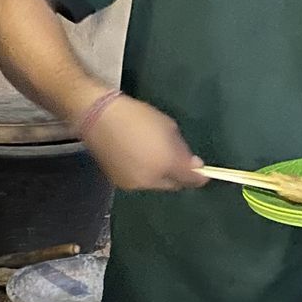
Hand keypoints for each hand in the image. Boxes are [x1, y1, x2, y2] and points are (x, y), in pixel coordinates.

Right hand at [81, 94, 207, 191]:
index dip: (198, 177)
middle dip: (177, 175)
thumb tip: (196, 167)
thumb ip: (183, 150)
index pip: (188, 179)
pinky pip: (139, 181)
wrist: (97, 117)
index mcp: (164, 163)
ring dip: (160, 175)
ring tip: (154, 156)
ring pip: (155, 184)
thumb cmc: (136, 116)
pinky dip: (143, 173)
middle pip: (172, 185)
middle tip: (176, 159)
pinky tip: (138, 158)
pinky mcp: (119, 183)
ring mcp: (132, 183)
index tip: (203, 173)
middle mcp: (149, 180)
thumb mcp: (167, 127)